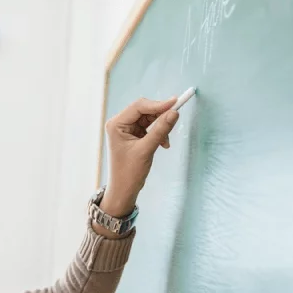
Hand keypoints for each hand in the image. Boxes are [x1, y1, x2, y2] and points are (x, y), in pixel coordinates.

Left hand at [97, 96, 179, 221]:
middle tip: (175, 117)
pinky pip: (150, 127)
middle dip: (160, 116)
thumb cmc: (129, 172)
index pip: (139, 106)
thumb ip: (160, 130)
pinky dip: (159, 133)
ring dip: (161, 126)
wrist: (123, 190)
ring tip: (166, 141)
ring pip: (149, 118)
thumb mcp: (146, 149)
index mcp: (116, 124)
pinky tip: (163, 144)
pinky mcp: (134, 135)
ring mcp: (127, 129)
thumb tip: (174, 113)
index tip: (175, 103)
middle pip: (144, 110)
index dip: (158, 104)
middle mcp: (120, 123)